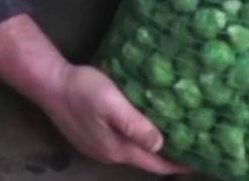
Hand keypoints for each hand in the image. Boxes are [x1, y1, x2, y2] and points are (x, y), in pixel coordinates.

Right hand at [0, 15, 188, 175]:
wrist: (49, 84)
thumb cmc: (82, 89)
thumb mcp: (112, 103)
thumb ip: (134, 124)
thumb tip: (160, 145)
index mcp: (117, 148)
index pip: (154, 164)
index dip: (177, 165)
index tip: (199, 160)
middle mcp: (109, 153)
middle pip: (145, 162)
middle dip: (168, 158)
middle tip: (192, 146)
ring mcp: (98, 147)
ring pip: (133, 153)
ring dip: (153, 150)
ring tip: (175, 138)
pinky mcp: (91, 138)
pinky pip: (122, 145)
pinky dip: (139, 142)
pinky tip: (145, 129)